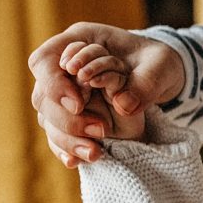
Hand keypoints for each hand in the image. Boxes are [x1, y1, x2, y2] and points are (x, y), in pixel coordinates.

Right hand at [27, 23, 183, 165]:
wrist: (160, 77)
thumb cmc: (158, 63)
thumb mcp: (161, 65)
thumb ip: (145, 81)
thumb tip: (123, 104)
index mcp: (80, 40)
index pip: (45, 59)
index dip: (54, 83)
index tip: (79, 103)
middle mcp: (65, 68)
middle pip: (42, 95)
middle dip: (66, 118)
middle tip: (100, 130)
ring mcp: (65, 94)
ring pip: (48, 119)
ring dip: (68, 138)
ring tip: (96, 153)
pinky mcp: (71, 117)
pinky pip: (58, 136)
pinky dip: (67, 149)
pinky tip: (78, 162)